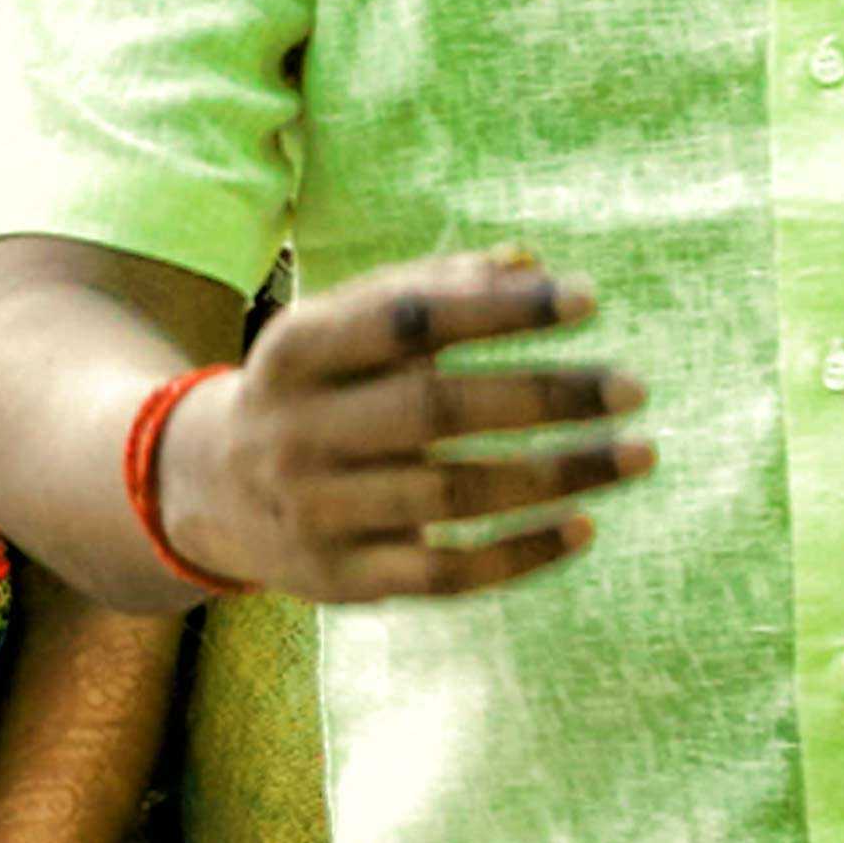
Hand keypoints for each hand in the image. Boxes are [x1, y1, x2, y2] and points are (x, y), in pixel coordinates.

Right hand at [170, 246, 653, 602]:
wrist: (206, 488)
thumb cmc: (311, 388)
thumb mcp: (344, 328)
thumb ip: (430, 291)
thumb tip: (529, 264)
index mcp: (296, 350)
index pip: (404, 319)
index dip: (498, 309)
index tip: (588, 300)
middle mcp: (296, 429)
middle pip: (435, 411)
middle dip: (545, 397)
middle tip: (634, 387)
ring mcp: (314, 510)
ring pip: (452, 496)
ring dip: (557, 475)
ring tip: (638, 454)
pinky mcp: (338, 579)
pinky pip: (443, 574)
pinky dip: (519, 554)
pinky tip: (583, 527)